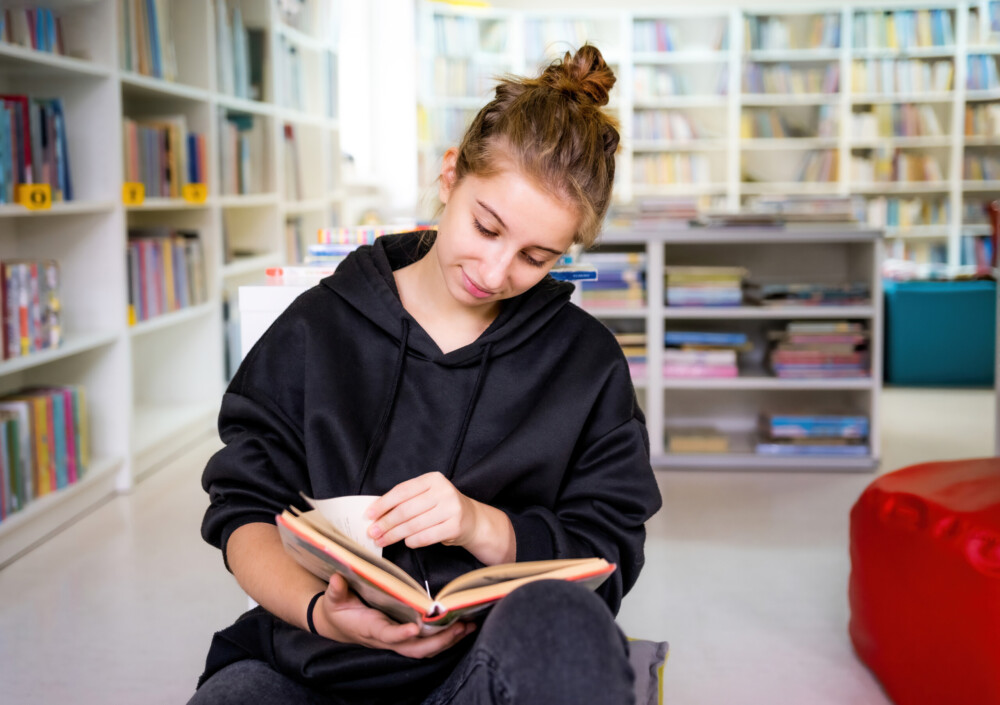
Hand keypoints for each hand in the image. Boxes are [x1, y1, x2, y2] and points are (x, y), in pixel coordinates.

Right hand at [314, 575, 472, 657]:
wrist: (339, 625)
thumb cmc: (339, 610)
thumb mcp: (334, 599)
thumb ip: (336, 590)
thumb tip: (338, 578)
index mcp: (371, 629)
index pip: (388, 635)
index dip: (401, 634)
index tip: (415, 628)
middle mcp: (388, 639)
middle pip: (415, 648)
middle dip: (438, 641)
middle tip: (458, 627)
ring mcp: (398, 641)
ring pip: (425, 649)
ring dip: (447, 640)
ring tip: (468, 627)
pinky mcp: (405, 638)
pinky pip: (427, 644)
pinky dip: (446, 638)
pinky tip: (462, 628)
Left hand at [365, 471, 480, 549]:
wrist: (472, 519)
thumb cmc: (441, 507)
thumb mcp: (426, 495)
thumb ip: (405, 500)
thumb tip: (376, 514)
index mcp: (433, 479)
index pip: (402, 491)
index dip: (383, 504)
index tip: (368, 515)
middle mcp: (444, 491)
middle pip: (405, 510)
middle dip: (385, 523)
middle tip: (372, 533)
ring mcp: (451, 508)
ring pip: (414, 525)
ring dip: (394, 535)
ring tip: (382, 541)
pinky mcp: (455, 526)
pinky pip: (426, 537)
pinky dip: (412, 541)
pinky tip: (406, 542)